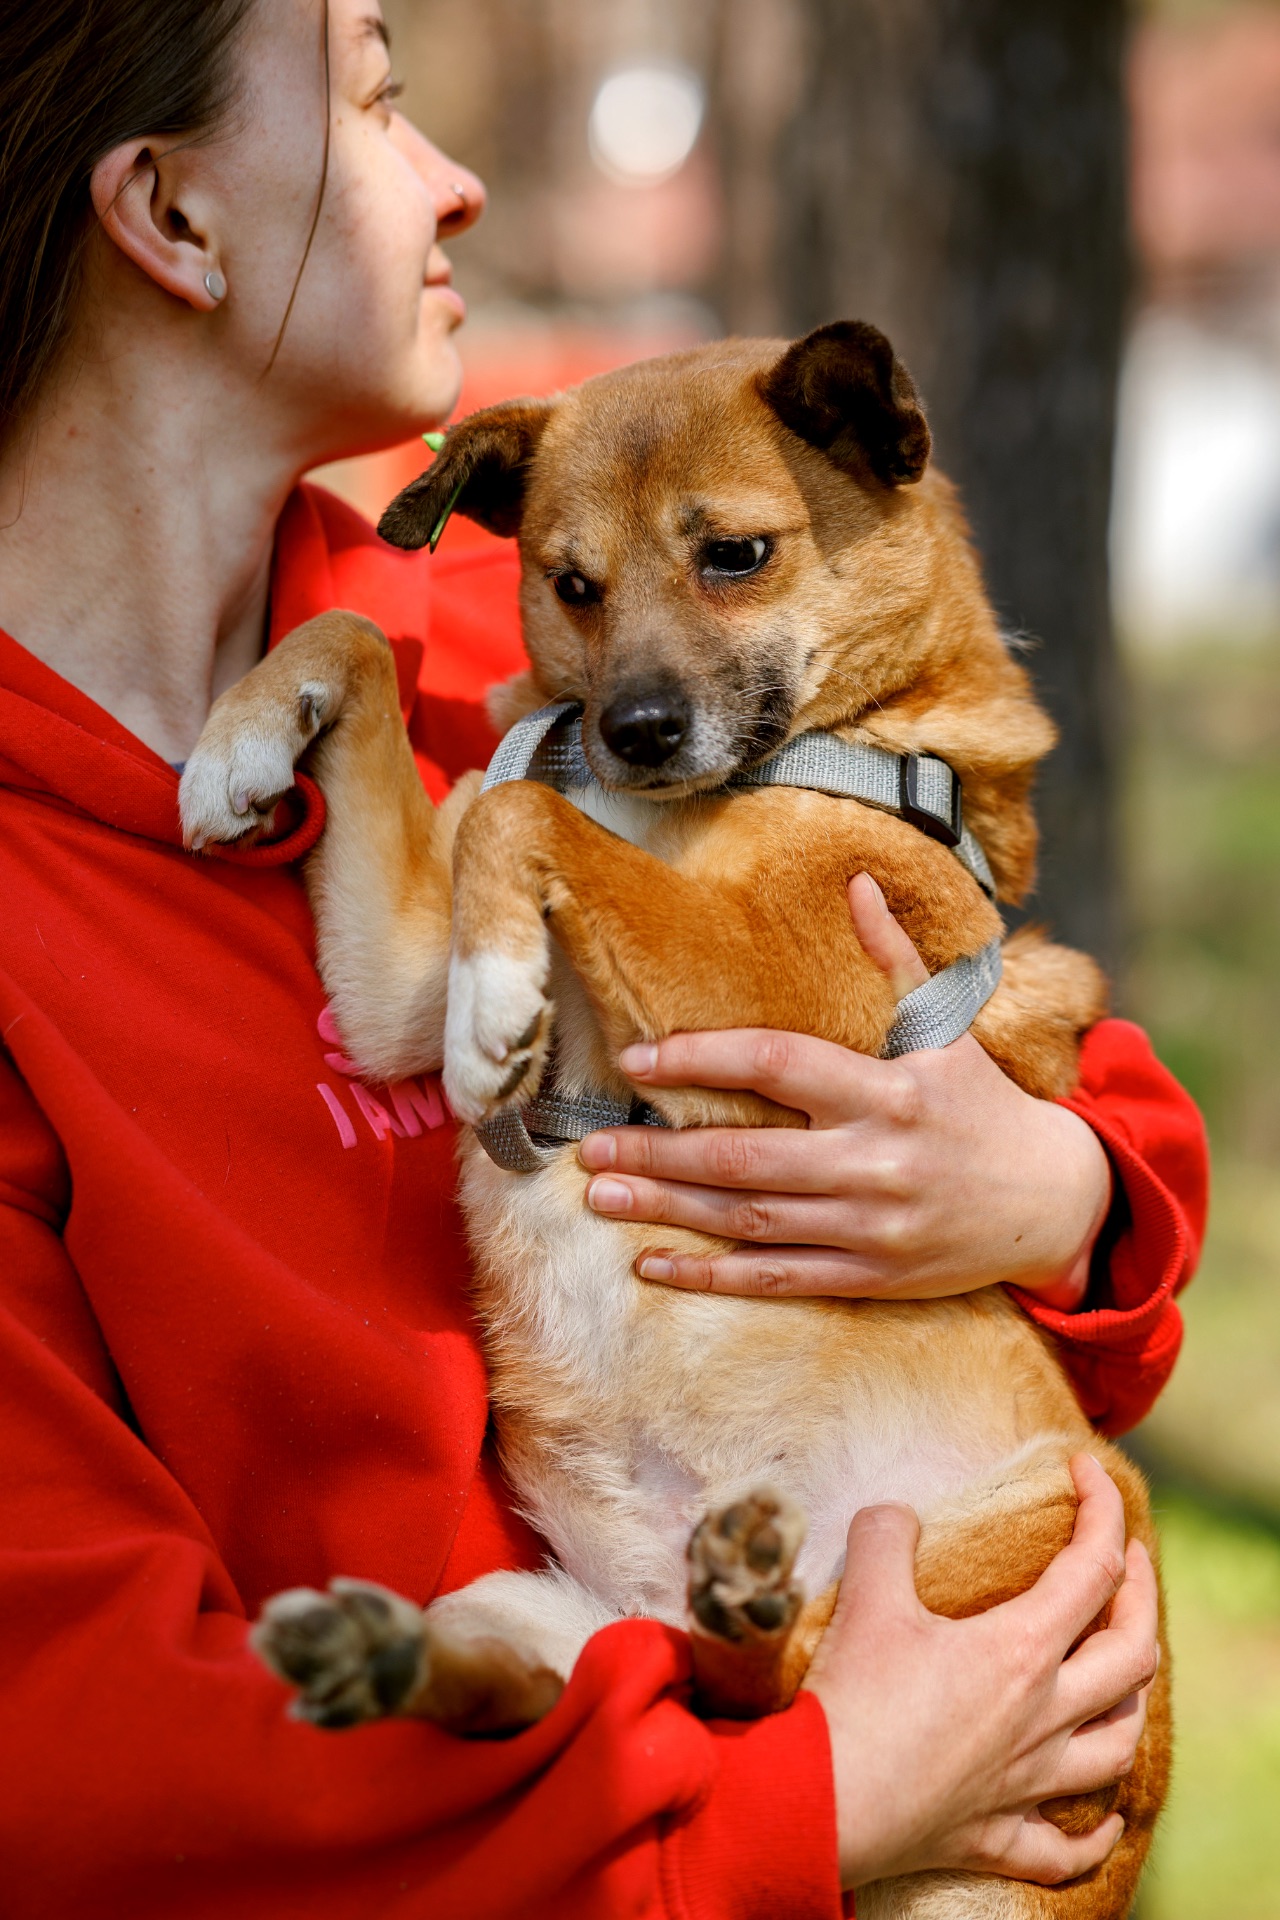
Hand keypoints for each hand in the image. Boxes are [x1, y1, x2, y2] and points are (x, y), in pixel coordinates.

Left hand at [579, 874, 1110, 1308]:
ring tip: (601, 1194)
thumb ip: (894, 958)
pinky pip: (777, 1278)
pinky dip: (712, 1275)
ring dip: (669, 1208)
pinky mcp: (869, 1277)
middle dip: (661, 1152)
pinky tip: (653, 1265)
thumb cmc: (984, 1104)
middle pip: (745, 1157)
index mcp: (889, 1090)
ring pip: (750, 1221)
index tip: (637, 1058)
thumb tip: (856, 882)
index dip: (702, 1059)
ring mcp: (869, 1226)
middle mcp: (874, 1160)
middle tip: (589, 1147)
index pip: (778, 1064)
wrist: (1054, 1203)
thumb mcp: (950, 1027)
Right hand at [807, 1454, 1159, 1888]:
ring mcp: (1027, 1782)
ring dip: (1132, 1701)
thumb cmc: (854, 1700)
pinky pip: (1067, 1846)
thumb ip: (886, 1536)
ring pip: (1118, 1744)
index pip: (1093, 1567)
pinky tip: (1109, 1819)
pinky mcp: (996, 1836)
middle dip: (1141, 1597)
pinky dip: (1096, 1833)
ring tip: (1123, 1674)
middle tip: (1126, 1562)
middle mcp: (1044, 1717)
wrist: (823, 1804)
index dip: (1103, 1508)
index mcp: (1022, 1651)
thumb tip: (897, 1514)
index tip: (1088, 1469)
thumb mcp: (867, 1596)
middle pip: (1133, 1655)